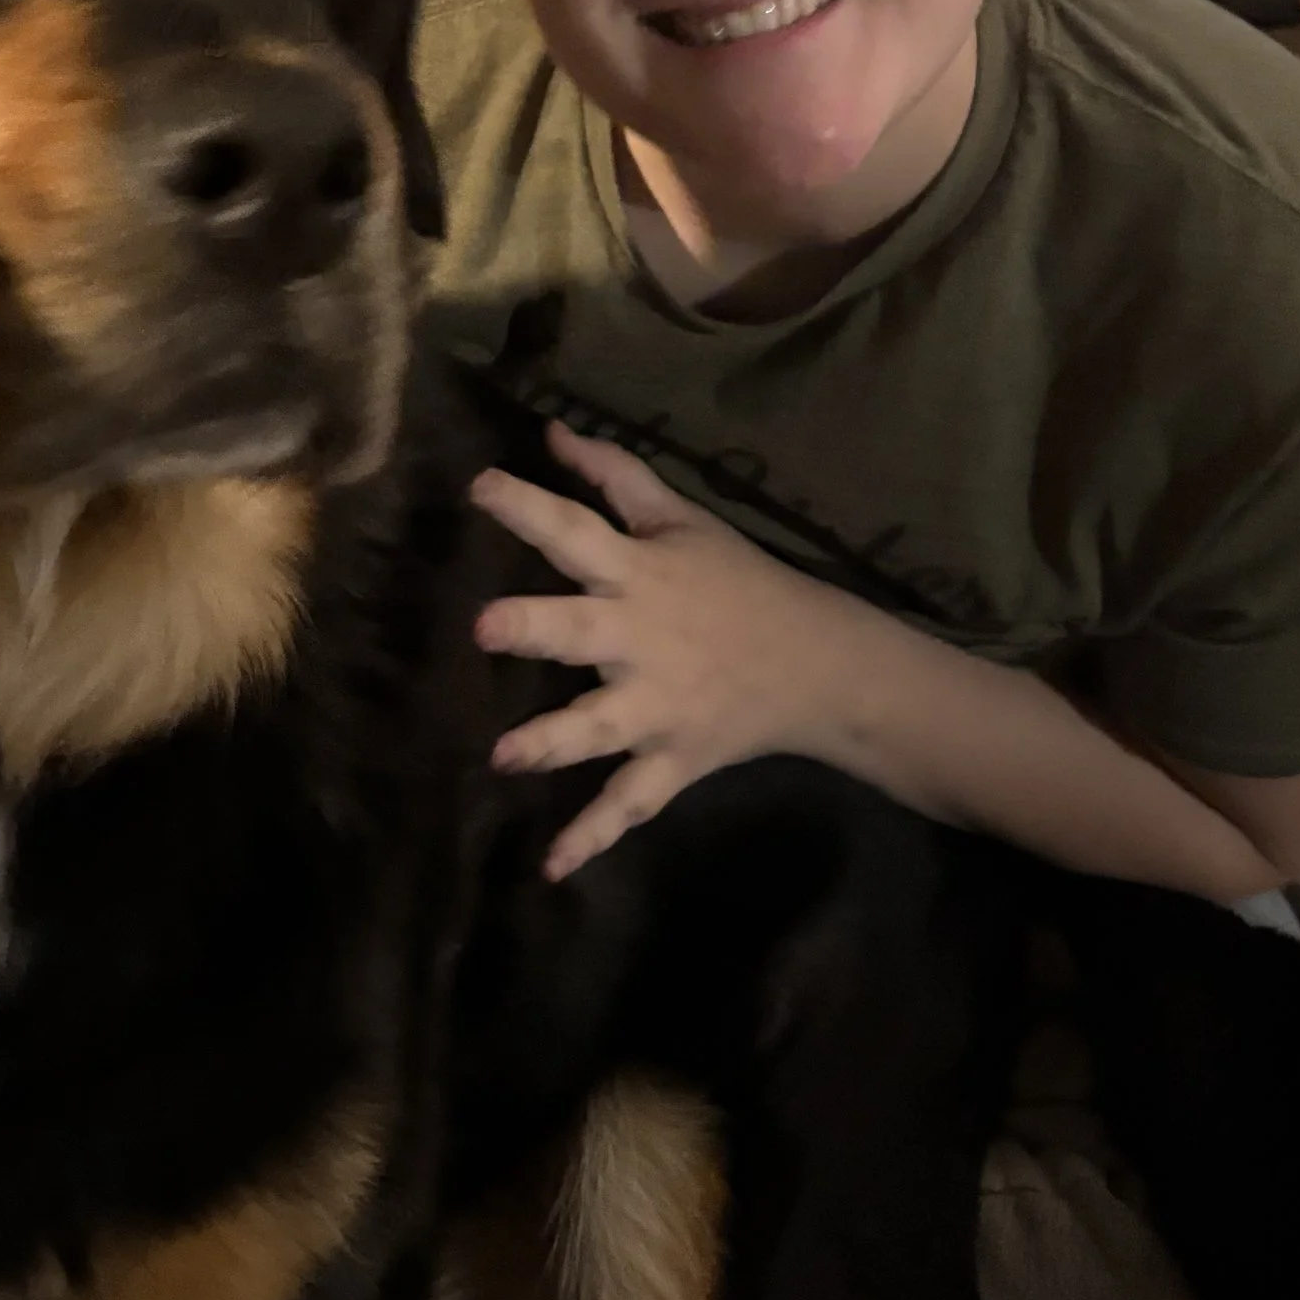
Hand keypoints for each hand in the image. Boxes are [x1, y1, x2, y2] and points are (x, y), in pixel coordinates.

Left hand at [470, 421, 873, 878]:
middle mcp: (641, 640)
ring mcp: (657, 707)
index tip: (480, 487)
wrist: (819, 664)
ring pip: (599, 727)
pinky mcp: (672, 759)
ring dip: (554, 741)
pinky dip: (594, 836)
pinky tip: (553, 868)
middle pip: (581, 631)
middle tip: (485, 627)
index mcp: (641, 574)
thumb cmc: (738, 583)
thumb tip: (550, 430)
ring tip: (506, 756)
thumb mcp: (683, 521)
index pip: (577, 532)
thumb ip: (614, 476)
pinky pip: (630, 802)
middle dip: (536, 629)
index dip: (530, 508)